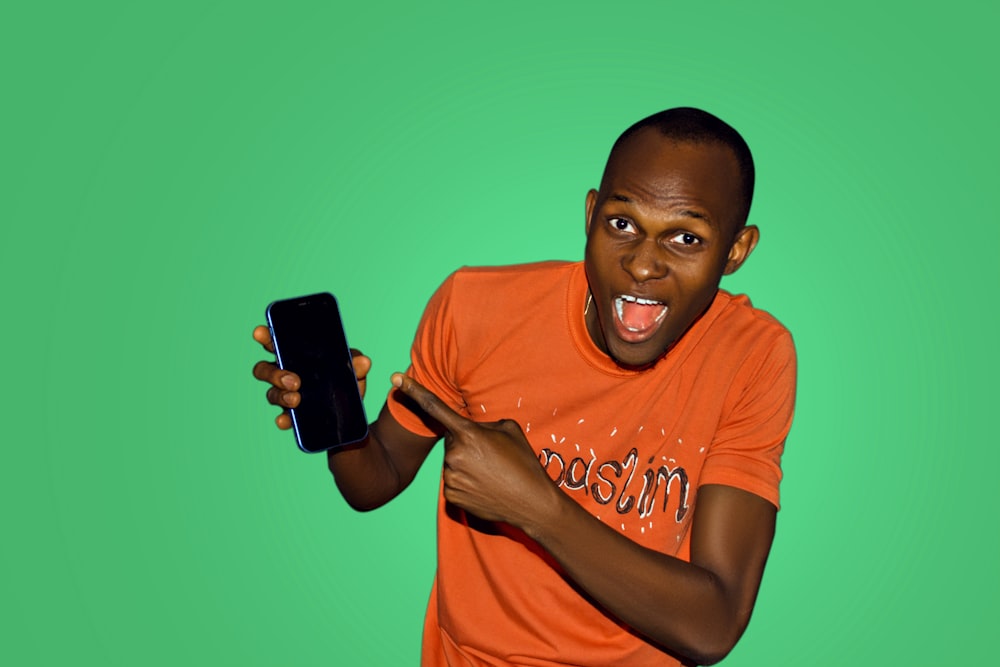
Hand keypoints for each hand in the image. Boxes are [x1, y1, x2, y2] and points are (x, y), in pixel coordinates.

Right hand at [252, 325, 370, 429]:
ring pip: (272, 393)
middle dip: (273, 373)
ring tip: (296, 399)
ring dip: (281, 396)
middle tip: (294, 380)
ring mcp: (287, 396)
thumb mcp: (354, 370)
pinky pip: (282, 418)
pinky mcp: (293, 417)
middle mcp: (286, 374)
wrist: (353, 414)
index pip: (275, 343)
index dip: (265, 336)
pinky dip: (283, 419)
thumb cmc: (347, 381)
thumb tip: (363, 362)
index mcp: (297, 356)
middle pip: (265, 369)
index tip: (261, 333)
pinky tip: (286, 420)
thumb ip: (356, 363)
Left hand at [391, 373, 559, 530]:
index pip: (434, 407)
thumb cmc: (524, 463)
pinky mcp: (451, 497)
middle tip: (491, 456)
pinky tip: (484, 487)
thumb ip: (483, 424)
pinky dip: (466, 481)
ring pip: (452, 462)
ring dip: (467, 463)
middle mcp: (454, 455)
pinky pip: (453, 481)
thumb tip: (471, 431)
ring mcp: (450, 477)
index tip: (394, 379)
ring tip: (491, 473)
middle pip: (452, 440)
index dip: (413, 390)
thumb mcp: (509, 430)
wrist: (532, 503)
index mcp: (468, 433)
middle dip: (467, 443)